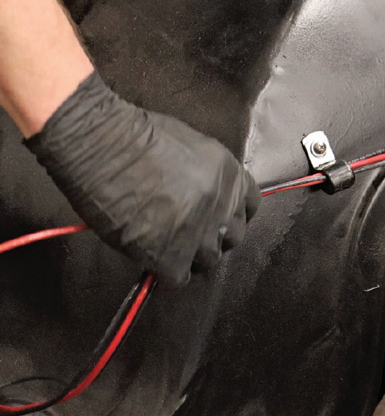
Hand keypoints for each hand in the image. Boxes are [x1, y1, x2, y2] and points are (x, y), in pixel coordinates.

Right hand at [25, 73, 259, 286]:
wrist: (103, 148)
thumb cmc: (136, 137)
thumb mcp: (191, 146)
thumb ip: (206, 176)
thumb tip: (201, 195)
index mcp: (230, 175)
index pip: (250, 206)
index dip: (231, 215)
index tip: (217, 220)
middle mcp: (223, 206)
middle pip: (232, 237)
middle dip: (212, 238)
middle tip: (186, 234)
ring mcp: (200, 233)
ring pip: (207, 261)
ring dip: (188, 257)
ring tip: (164, 245)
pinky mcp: (172, 256)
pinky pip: (178, 279)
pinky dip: (164, 273)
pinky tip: (149, 258)